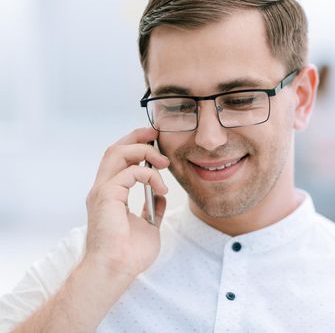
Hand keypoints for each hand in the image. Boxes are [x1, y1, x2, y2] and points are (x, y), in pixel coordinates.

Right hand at [85, 127, 170, 278]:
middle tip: (157, 134)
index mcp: (110, 194)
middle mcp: (103, 189)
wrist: (116, 270)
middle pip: (114, 149)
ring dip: (142, 150)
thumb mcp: (148, 226)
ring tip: (163, 161)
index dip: (135, 145)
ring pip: (116, 153)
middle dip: (137, 137)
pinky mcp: (106, 196)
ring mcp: (102, 191)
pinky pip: (129, 172)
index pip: (118, 160)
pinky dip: (148, 175)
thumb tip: (160, 198)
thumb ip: (152, 210)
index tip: (155, 140)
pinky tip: (161, 188)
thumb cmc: (129, 255)